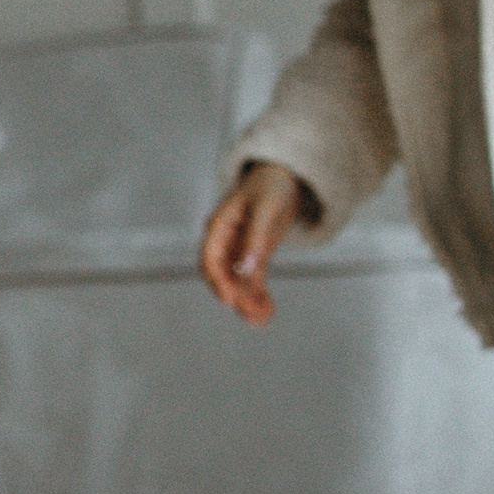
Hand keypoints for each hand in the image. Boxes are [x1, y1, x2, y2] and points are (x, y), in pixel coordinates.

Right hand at [200, 163, 317, 326]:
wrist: (284, 175)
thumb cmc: (270, 185)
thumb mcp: (266, 210)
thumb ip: (256, 241)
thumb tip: (247, 270)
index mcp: (218, 227)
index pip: (209, 259)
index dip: (217, 280)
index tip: (230, 298)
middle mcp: (224, 242)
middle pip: (222, 275)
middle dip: (236, 296)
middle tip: (252, 316)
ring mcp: (238, 249)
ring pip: (237, 281)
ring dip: (248, 301)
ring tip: (263, 318)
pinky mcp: (254, 254)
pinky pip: (252, 279)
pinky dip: (258, 294)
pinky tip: (267, 309)